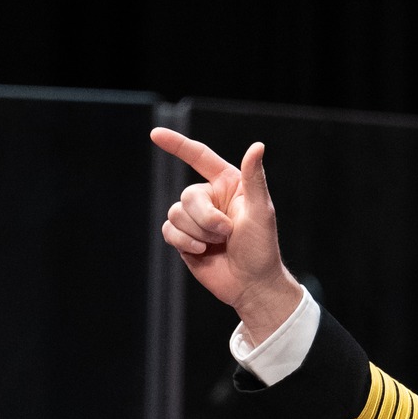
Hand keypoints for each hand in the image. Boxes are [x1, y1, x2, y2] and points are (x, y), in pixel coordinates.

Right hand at [151, 127, 303, 338]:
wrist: (252, 284)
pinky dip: (184, 241)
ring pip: (175, 213)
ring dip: (198, 232)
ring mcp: (195, 219)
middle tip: (227, 232)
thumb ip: (255, 177)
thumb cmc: (262, 247)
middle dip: (205, 217)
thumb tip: (257, 146)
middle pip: (187, 195)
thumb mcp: (261, 210)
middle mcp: (209, 198)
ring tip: (217, 244)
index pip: (199, 157)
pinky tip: (202, 251)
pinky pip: (168, 231)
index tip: (155, 134)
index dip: (177, 145)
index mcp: (228, 184)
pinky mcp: (184, 239)